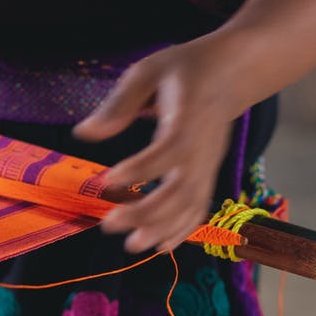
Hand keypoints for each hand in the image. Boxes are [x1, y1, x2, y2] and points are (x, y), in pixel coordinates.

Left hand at [73, 34, 247, 252]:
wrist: (233, 73)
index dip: (141, 169)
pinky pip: (199, 208)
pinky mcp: (208, 174)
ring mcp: (209, 164)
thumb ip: (119, 104)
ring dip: (163, 228)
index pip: (170, 149)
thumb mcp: (148, 72)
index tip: (107, 181)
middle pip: (183, 187)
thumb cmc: (185, 69)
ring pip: (192, 204)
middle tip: (110, 225)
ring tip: (132, 245)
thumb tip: (83, 133)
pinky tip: (159, 246)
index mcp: (189, 116)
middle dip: (148, 211)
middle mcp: (203, 147)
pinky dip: (182, 230)